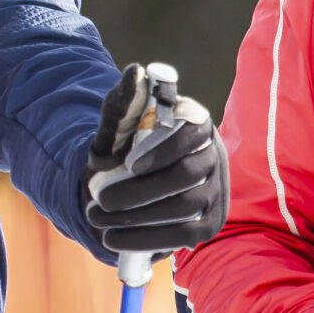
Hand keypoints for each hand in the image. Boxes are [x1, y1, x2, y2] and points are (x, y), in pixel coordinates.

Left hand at [82, 63, 227, 253]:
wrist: (123, 184)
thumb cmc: (124, 147)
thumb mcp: (118, 125)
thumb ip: (124, 102)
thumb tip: (135, 72)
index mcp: (196, 123)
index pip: (193, 132)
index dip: (164, 149)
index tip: (130, 164)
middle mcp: (213, 155)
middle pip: (187, 176)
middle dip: (139, 192)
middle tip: (99, 201)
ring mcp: (215, 191)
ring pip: (184, 207)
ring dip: (137, 219)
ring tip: (97, 219)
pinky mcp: (209, 223)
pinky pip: (184, 235)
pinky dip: (146, 240)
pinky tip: (113, 240)